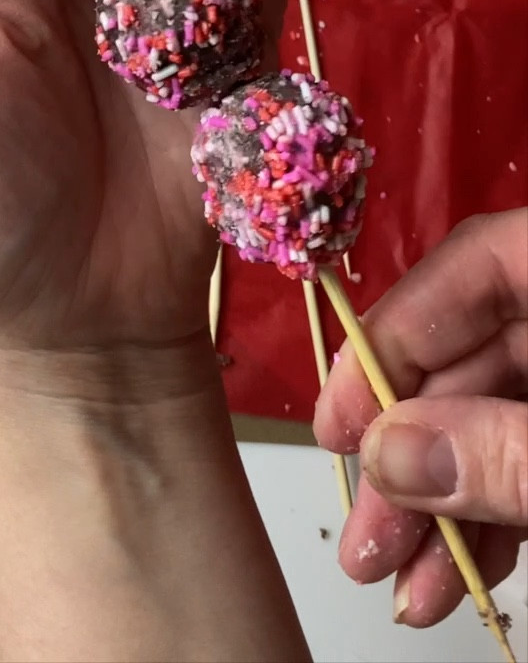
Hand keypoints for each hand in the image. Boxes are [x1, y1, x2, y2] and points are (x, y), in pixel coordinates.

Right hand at [315, 208, 527, 628]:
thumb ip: (506, 450)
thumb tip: (393, 456)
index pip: (475, 265)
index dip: (396, 338)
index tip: (340, 420)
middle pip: (475, 358)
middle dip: (414, 456)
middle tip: (362, 533)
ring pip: (500, 421)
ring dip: (443, 506)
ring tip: (397, 582)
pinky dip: (497, 517)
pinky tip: (457, 578)